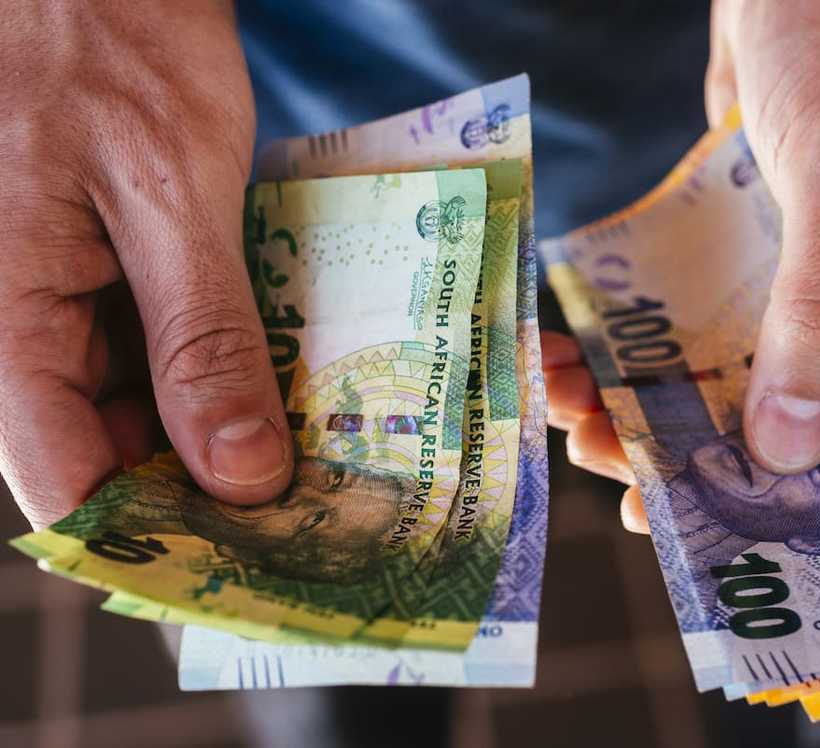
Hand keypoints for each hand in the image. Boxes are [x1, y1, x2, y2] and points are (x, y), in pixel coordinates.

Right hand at [0, 2, 293, 529]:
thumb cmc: (111, 39)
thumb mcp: (167, 192)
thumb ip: (199, 339)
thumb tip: (237, 474)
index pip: (66, 483)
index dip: (160, 536)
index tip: (259, 560)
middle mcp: (19, 327)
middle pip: (110, 453)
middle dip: (210, 484)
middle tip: (318, 503)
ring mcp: (59, 302)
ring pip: (139, 408)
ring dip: (224, 427)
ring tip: (320, 449)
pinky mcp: (103, 274)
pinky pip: (156, 349)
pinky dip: (221, 367)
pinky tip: (288, 378)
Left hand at [549, 0, 819, 532]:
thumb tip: (796, 445)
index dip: (804, 485)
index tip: (714, 523)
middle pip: (804, 409)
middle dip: (708, 447)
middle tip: (624, 481)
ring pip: (741, 367)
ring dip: (660, 398)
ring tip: (581, 421)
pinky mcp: (762, 248)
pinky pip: (704, 315)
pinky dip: (649, 341)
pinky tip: (588, 361)